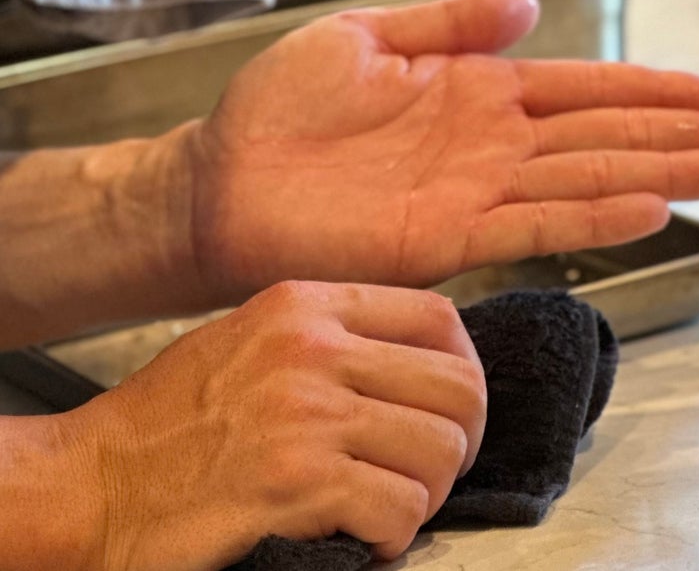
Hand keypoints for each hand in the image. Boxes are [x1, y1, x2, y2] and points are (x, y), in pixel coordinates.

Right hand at [56, 282, 484, 569]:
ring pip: (440, 449)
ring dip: (427, 495)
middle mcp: (314, 348)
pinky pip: (400, 508)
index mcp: (304, 305)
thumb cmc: (161, 426)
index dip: (464, 371)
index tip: (451, 411)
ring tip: (390, 508)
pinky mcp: (295, 482)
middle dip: (460, 442)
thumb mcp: (249, 340)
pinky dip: (393, 536)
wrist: (89, 486)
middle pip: (457, 386)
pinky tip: (362, 539)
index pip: (438, 318)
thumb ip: (324, 338)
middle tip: (430, 475)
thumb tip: (406, 362)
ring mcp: (306, 413)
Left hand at [184, 0, 698, 298]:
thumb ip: (456, 21)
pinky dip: (593, 214)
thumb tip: (529, 1)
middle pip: (613, 136)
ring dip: (668, 175)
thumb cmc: (277, 110)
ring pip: (593, 178)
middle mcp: (493, 143)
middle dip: (693, 139)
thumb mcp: (369, 35)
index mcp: (481, 91)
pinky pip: (533, 222)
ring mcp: (475, 191)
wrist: (214, 177)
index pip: (591, 89)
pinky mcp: (444, 237)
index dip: (657, 92)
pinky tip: (648, 206)